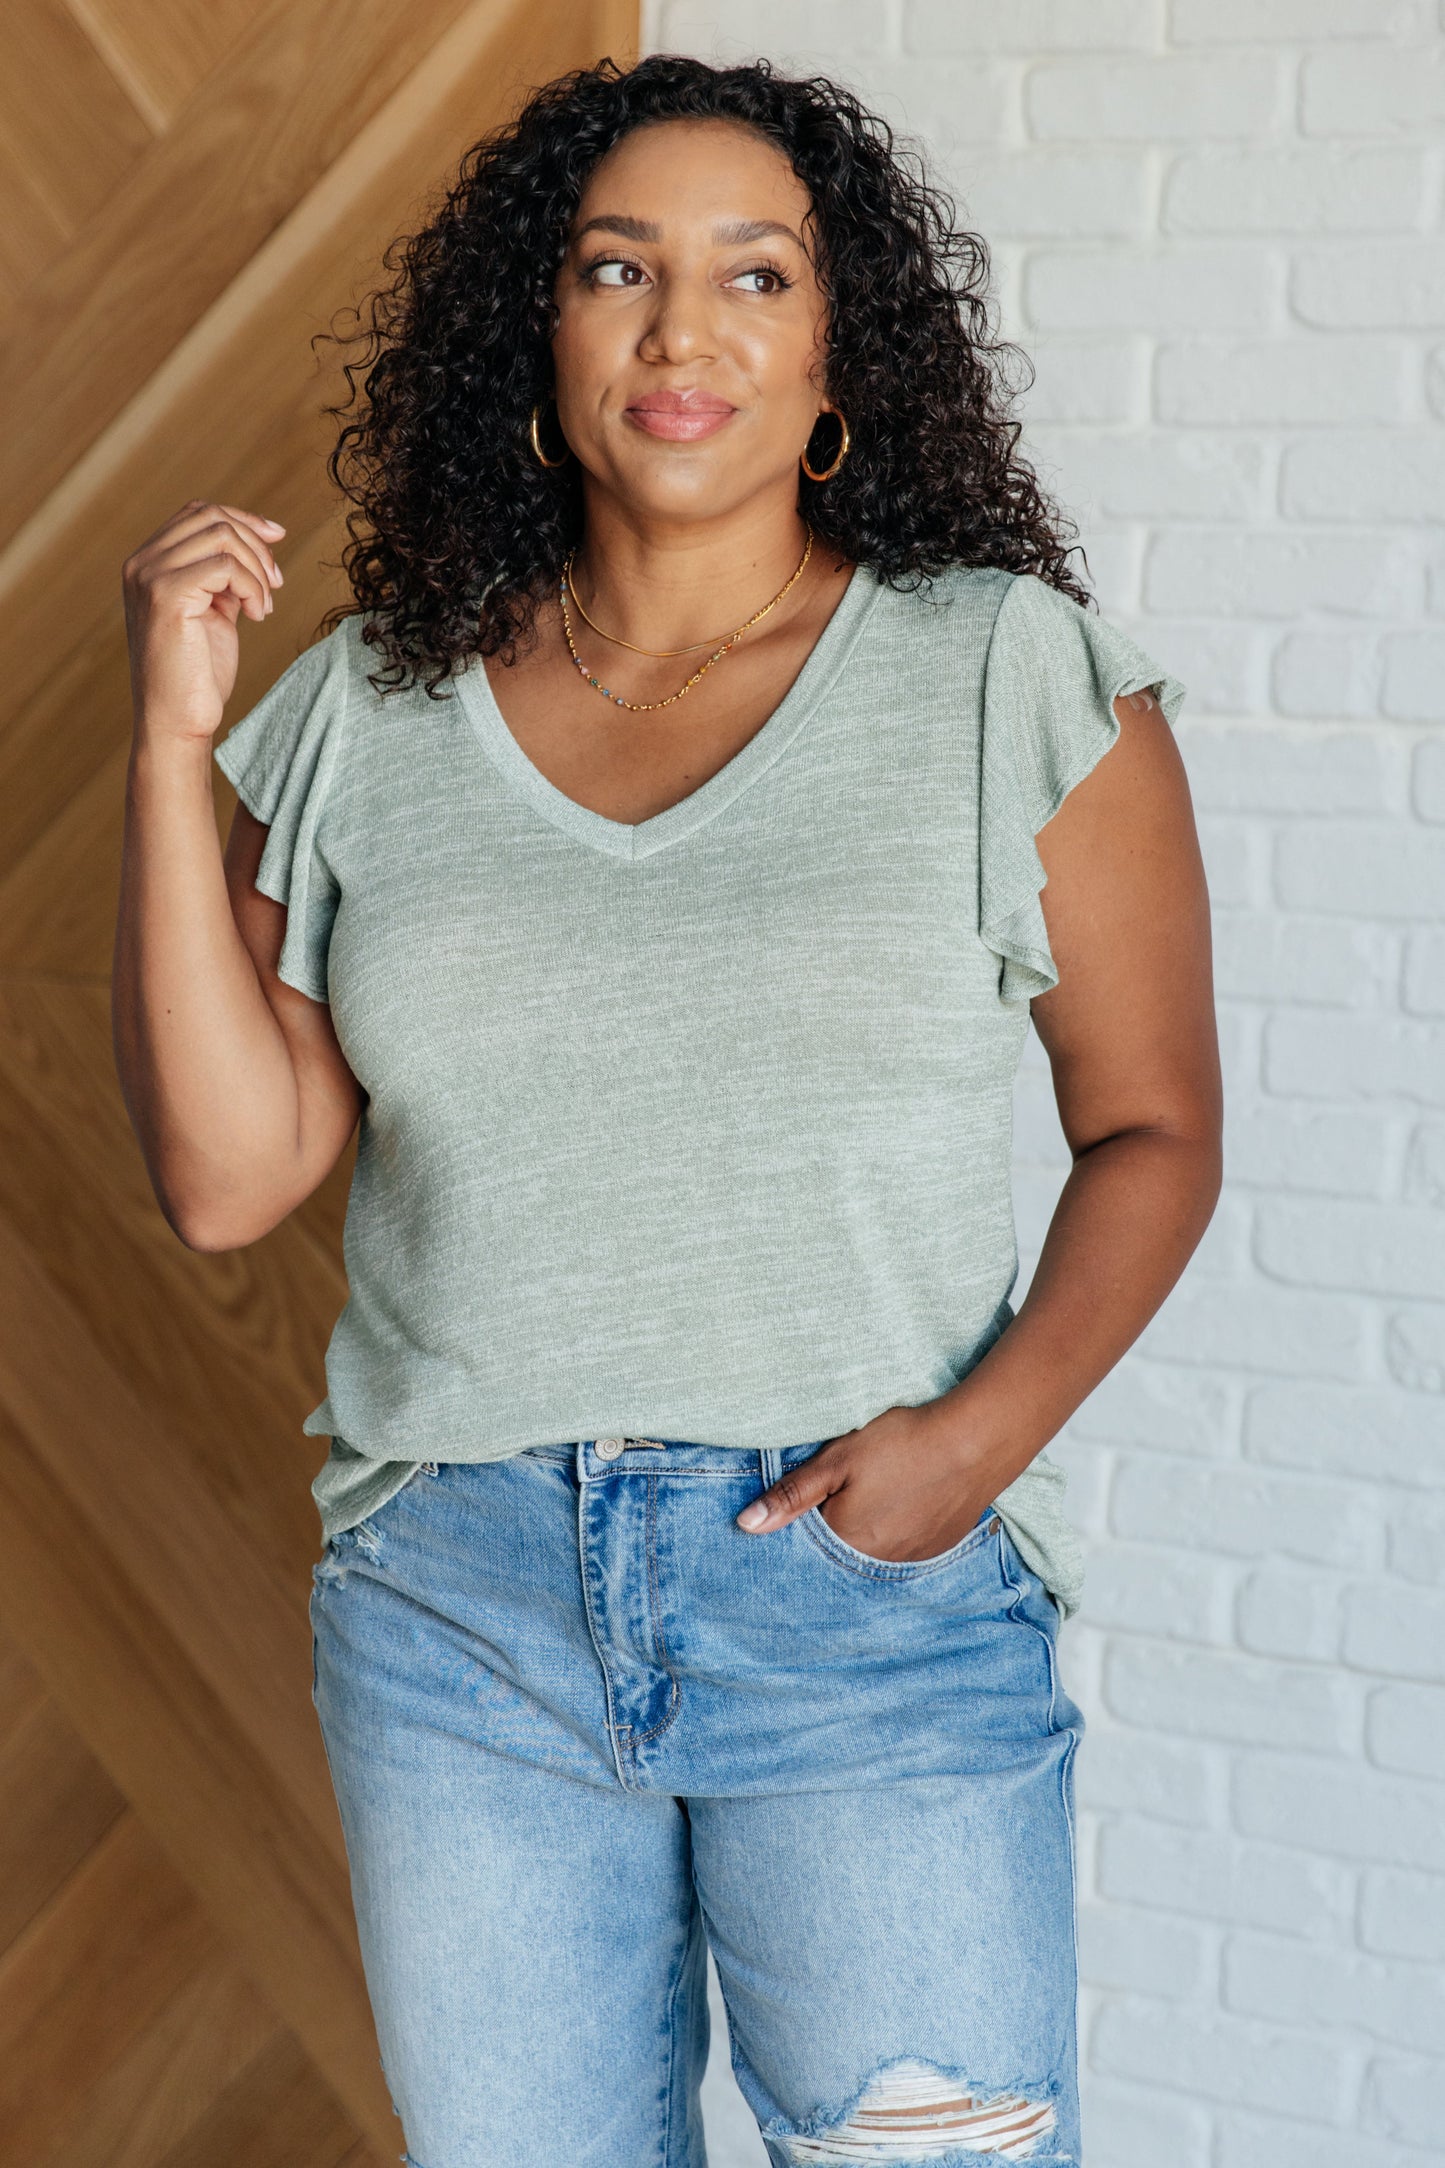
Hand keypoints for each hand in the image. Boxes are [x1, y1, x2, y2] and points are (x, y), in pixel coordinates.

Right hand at [122, 498, 285, 745]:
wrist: (177, 722)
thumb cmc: (197, 675)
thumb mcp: (214, 612)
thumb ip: (224, 576)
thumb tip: (262, 538)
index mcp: (147, 564)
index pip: (197, 513)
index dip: (243, 519)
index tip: (277, 539)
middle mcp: (140, 564)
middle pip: (210, 516)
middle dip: (255, 543)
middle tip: (276, 584)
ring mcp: (149, 577)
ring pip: (220, 535)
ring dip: (257, 569)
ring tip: (265, 606)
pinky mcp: (166, 596)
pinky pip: (225, 565)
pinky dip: (252, 586)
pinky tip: (258, 616)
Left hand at [736, 1403, 999, 1562]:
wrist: (977, 1441)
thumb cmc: (901, 1443)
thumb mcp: (837, 1460)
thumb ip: (791, 1495)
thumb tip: (745, 1525)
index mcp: (845, 1541)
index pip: (805, 1547)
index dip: (799, 1525)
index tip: (801, 1504)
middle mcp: (876, 1562)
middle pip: (838, 1554)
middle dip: (830, 1531)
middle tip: (843, 1494)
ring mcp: (910, 1559)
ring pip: (871, 1553)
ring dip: (864, 1534)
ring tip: (874, 1498)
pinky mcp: (935, 1548)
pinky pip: (901, 1551)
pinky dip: (893, 1533)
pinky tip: (900, 1506)